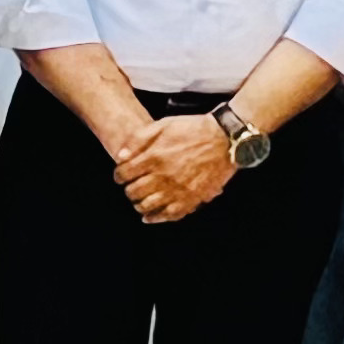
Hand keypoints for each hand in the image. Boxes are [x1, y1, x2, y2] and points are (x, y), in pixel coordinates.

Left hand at [115, 116, 234, 223]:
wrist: (224, 139)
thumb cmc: (193, 129)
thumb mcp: (163, 125)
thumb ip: (138, 139)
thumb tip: (121, 156)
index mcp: (153, 157)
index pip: (124, 174)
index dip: (119, 175)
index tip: (121, 176)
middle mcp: (163, 176)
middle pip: (133, 192)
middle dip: (128, 190)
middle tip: (130, 187)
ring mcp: (177, 189)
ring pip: (147, 206)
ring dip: (139, 204)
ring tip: (139, 200)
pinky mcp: (191, 198)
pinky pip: (169, 214)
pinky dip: (156, 218)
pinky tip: (150, 217)